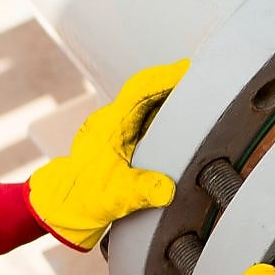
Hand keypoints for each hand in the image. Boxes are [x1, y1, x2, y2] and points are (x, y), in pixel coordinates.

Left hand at [26, 60, 185, 250]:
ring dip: (172, 98)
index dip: (164, 78)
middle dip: (175, 83)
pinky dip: (166, 114)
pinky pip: (147, 116)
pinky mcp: (123, 136)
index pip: (138, 91)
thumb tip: (166, 189)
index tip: (188, 70)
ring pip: (148, 103)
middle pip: (147, 91)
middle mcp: (113, 120)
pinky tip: (184, 122)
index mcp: (110, 126)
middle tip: (207, 80)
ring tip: (203, 98)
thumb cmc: (86, 197)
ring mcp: (117, 126)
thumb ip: (141, 191)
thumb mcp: (116, 196)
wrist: (67, 204)